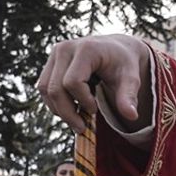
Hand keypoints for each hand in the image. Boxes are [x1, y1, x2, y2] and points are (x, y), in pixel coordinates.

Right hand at [37, 34, 151, 132]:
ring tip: (77, 118)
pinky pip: (44, 88)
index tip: (96, 109)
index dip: (83, 101)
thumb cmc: (124, 64)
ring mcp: (55, 54)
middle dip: (67, 112)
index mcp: (86, 49)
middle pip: (54, 88)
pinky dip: (55, 103)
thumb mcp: (130, 79)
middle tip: (81, 127)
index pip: (72, 82)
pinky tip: (72, 108)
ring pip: (45, 89)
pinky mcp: (50, 62)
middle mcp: (65, 48)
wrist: (117, 49)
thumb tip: (132, 116)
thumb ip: (129, 96)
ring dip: (59, 109)